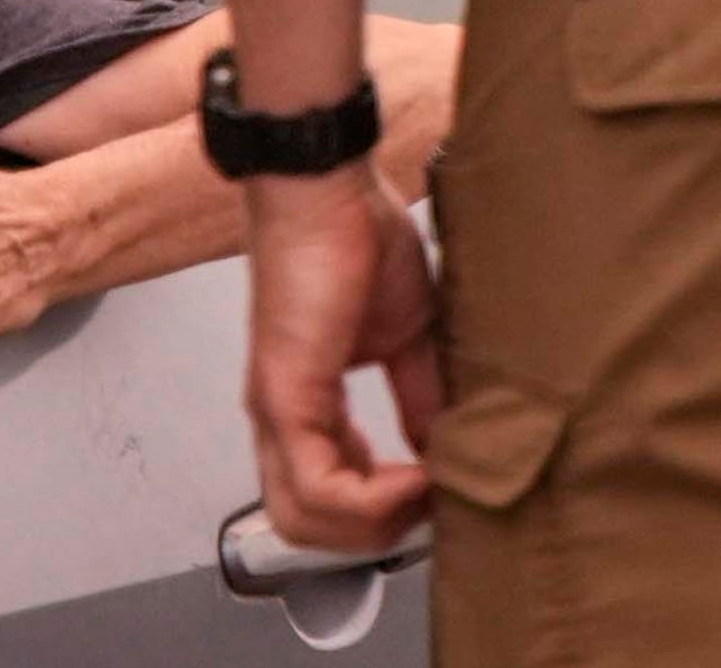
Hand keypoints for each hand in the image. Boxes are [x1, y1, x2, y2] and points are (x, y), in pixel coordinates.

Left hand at [244, 168, 441, 552]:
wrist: (327, 186)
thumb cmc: (355, 236)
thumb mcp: (408, 334)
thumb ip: (421, 397)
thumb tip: (444, 450)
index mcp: (307, 405)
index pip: (328, 496)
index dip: (384, 512)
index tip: (437, 493)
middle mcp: (280, 416)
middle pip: (304, 525)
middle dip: (374, 534)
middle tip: (429, 505)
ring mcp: (276, 409)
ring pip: (300, 519)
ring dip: (373, 525)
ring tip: (424, 491)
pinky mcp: (285, 394)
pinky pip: (316, 485)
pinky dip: (370, 499)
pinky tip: (414, 475)